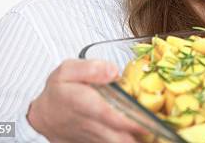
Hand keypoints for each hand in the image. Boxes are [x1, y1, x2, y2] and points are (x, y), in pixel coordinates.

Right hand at [27, 59, 146, 142]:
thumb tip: (113, 71)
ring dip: (135, 140)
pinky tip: (141, 136)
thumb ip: (90, 68)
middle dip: (140, 135)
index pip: (111, 115)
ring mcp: (92, 138)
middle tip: (161, 130)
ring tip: (156, 135)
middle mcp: (90, 124)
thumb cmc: (58, 91)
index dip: (131, 120)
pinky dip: (126, 140)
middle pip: (119, 136)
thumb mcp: (66, 71)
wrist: (43, 116)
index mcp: (85, 103)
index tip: (149, 121)